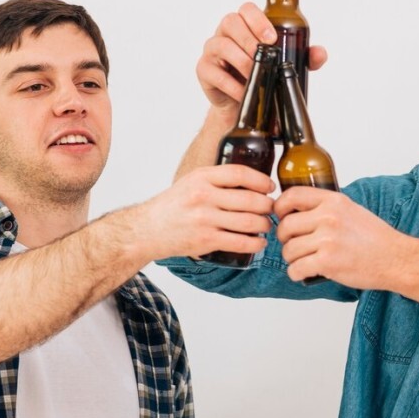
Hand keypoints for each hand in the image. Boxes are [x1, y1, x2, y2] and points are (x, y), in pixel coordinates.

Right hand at [132, 164, 275, 262]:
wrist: (147, 230)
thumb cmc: (172, 206)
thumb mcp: (191, 182)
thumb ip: (216, 179)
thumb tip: (251, 181)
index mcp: (201, 177)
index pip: (240, 174)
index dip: (261, 181)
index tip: (270, 187)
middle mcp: (203, 196)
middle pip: (251, 200)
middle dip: (268, 206)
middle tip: (271, 209)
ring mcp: (205, 219)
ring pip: (250, 222)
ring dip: (265, 225)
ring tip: (266, 226)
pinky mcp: (206, 240)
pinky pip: (241, 242)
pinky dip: (256, 243)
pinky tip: (259, 242)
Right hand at [197, 2, 328, 115]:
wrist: (244, 104)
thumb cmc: (263, 75)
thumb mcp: (285, 65)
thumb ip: (304, 57)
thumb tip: (320, 53)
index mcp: (245, 25)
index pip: (247, 9)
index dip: (258, 20)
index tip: (272, 38)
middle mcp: (226, 33)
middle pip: (230, 22)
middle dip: (249, 38)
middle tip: (264, 55)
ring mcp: (212, 50)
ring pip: (221, 45)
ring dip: (241, 61)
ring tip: (256, 76)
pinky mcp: (204, 70)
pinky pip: (213, 72)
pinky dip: (231, 84)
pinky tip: (243, 92)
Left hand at [274, 188, 408, 288]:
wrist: (396, 259)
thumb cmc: (376, 239)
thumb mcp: (352, 210)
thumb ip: (327, 208)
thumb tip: (299, 211)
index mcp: (334, 202)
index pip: (292, 196)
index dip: (280, 207)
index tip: (280, 216)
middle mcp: (328, 217)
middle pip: (286, 226)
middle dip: (285, 239)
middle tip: (294, 245)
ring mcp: (327, 240)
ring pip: (289, 250)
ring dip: (292, 259)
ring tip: (304, 261)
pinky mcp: (327, 262)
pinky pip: (295, 268)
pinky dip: (296, 273)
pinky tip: (304, 273)